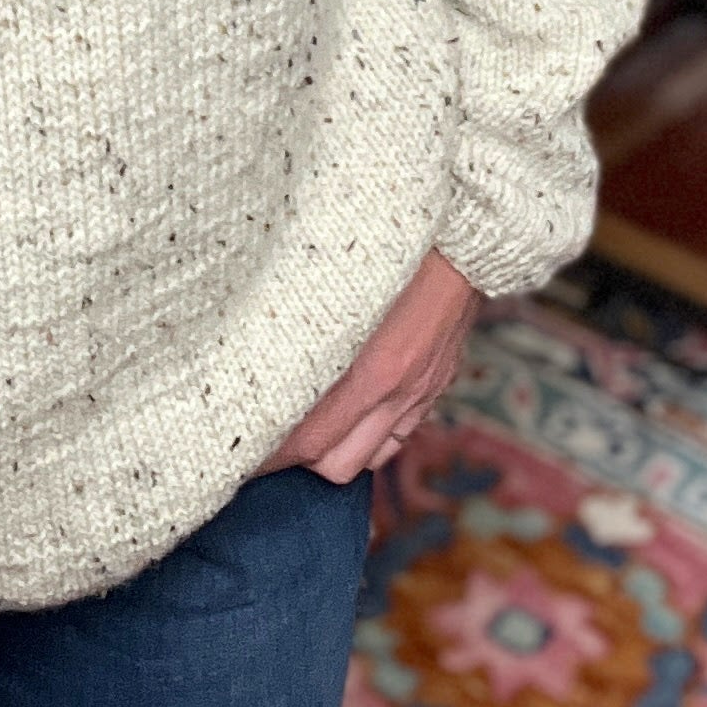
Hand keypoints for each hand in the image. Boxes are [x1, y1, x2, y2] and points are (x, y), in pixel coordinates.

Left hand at [254, 248, 476, 482]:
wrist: (462, 241)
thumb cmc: (390, 251)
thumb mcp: (334, 286)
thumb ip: (305, 333)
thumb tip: (260, 364)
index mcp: (374, 371)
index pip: (313, 440)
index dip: (274, 453)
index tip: (245, 448)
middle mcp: (400, 394)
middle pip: (337, 465)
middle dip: (297, 460)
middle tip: (267, 437)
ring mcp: (422, 395)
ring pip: (370, 459)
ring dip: (334, 453)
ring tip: (305, 431)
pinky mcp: (436, 388)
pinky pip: (398, 437)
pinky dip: (370, 440)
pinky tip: (350, 418)